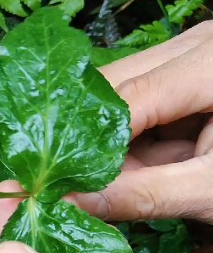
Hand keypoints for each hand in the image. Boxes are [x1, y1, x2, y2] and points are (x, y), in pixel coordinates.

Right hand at [73, 21, 212, 222]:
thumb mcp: (212, 191)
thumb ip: (141, 195)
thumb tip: (68, 206)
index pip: (126, 98)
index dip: (86, 144)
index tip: (55, 186)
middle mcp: (198, 46)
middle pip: (115, 88)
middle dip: (96, 144)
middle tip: (75, 190)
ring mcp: (192, 58)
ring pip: (120, 99)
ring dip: (112, 149)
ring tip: (113, 188)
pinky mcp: (188, 79)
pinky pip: (140, 109)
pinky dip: (132, 147)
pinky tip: (131, 175)